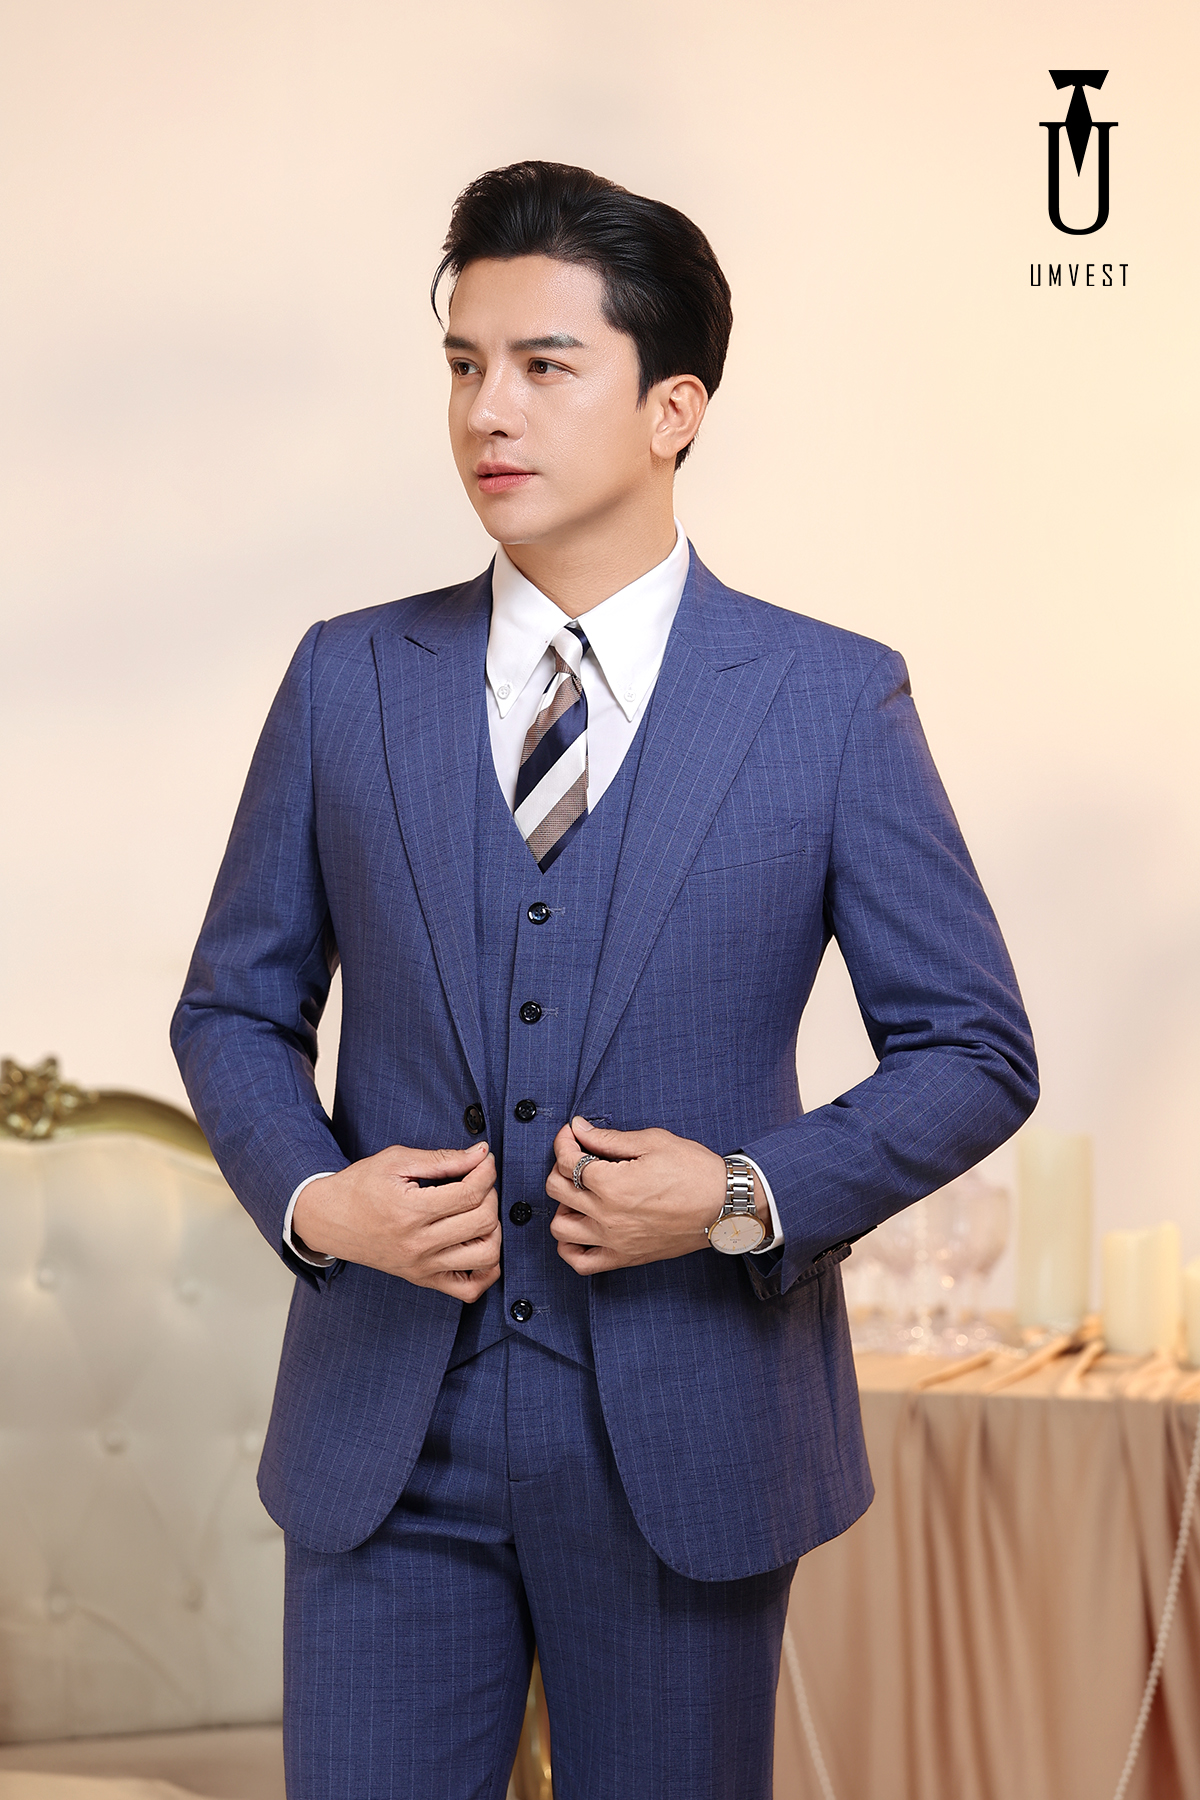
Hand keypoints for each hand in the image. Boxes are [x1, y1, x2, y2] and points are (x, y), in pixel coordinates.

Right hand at [292, 1141, 500, 1300]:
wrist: (327, 1219)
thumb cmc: (359, 1186)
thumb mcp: (395, 1161)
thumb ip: (441, 1159)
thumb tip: (480, 1154)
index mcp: (410, 1211)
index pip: (470, 1194)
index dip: (486, 1172)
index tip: (485, 1160)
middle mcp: (417, 1244)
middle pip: (482, 1222)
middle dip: (490, 1194)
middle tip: (478, 1181)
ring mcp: (421, 1266)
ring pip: (485, 1256)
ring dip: (493, 1230)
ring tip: (478, 1212)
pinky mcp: (422, 1279)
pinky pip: (469, 1290)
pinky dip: (486, 1270)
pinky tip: (480, 1245)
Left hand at [546, 1117, 728, 1273]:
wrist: (725, 1206)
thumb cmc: (695, 1172)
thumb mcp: (653, 1142)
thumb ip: (609, 1138)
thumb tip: (579, 1129)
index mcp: (613, 1184)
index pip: (567, 1160)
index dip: (564, 1141)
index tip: (572, 1135)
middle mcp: (607, 1216)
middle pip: (556, 1190)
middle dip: (561, 1167)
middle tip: (578, 1158)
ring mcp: (614, 1240)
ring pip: (560, 1228)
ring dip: (562, 1207)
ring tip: (580, 1194)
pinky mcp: (625, 1257)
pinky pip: (581, 1263)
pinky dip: (570, 1248)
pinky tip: (580, 1229)